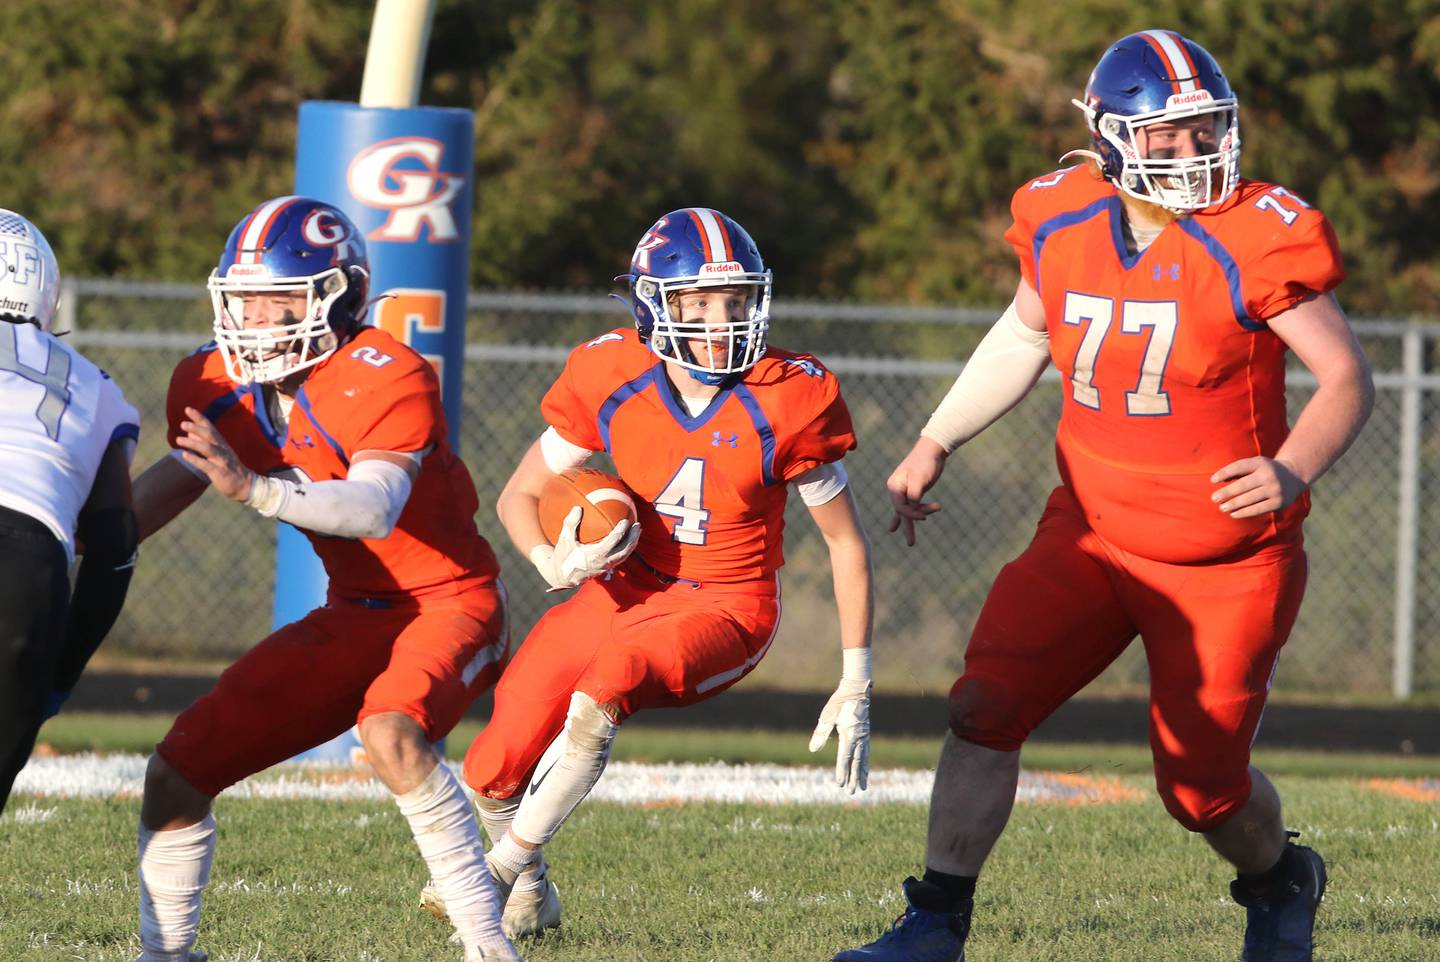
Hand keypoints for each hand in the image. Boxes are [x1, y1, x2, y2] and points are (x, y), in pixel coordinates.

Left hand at [175, 406, 254, 500]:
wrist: (245, 484)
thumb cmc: (228, 466)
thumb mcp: (218, 452)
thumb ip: (204, 441)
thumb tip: (189, 432)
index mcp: (221, 443)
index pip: (210, 427)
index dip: (199, 418)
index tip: (188, 409)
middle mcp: (222, 449)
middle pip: (210, 435)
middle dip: (197, 428)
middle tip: (183, 424)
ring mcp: (221, 460)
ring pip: (208, 449)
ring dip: (193, 443)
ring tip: (178, 440)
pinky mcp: (219, 472)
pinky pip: (206, 465)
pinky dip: (195, 459)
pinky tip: (185, 455)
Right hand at [530, 507, 641, 590]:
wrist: (562, 577)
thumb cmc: (563, 557)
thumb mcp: (564, 540)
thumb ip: (570, 524)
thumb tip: (577, 507)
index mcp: (595, 556)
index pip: (612, 542)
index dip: (621, 531)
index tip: (626, 520)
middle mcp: (604, 562)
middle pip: (624, 551)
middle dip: (633, 538)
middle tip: (638, 525)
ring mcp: (607, 566)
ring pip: (624, 555)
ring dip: (632, 543)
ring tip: (637, 531)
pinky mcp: (607, 568)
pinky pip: (620, 557)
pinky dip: (626, 548)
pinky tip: (628, 539)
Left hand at [808, 677, 870, 793]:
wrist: (857, 690)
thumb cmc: (840, 702)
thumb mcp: (828, 715)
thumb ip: (821, 732)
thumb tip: (813, 749)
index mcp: (849, 734)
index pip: (845, 757)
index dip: (842, 771)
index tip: (840, 784)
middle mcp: (859, 738)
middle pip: (856, 762)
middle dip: (853, 778)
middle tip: (852, 792)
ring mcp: (865, 737)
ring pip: (864, 760)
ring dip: (862, 774)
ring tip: (863, 788)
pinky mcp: (866, 735)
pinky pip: (867, 753)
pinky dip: (866, 764)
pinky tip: (865, 771)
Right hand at [886, 437, 946, 545]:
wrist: (933, 450)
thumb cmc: (926, 463)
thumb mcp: (920, 479)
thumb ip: (914, 496)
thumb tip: (913, 510)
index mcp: (894, 485)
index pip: (900, 507)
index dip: (912, 514)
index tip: (926, 516)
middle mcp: (896, 489)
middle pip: (901, 511)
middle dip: (907, 527)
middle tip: (911, 544)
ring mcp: (904, 491)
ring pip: (907, 511)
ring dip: (914, 522)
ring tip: (911, 543)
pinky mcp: (913, 492)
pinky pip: (910, 507)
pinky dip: (910, 516)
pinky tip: (897, 527)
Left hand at [1210, 457, 1306, 518]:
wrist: (1294, 475)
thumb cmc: (1265, 470)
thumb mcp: (1255, 464)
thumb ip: (1238, 470)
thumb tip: (1216, 480)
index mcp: (1260, 463)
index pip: (1239, 467)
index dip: (1225, 473)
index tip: (1212, 481)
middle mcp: (1268, 475)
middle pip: (1243, 485)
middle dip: (1227, 492)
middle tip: (1214, 498)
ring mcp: (1275, 489)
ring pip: (1250, 499)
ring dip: (1234, 504)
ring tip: (1222, 508)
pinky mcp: (1279, 502)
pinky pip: (1258, 509)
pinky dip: (1244, 512)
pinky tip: (1233, 514)